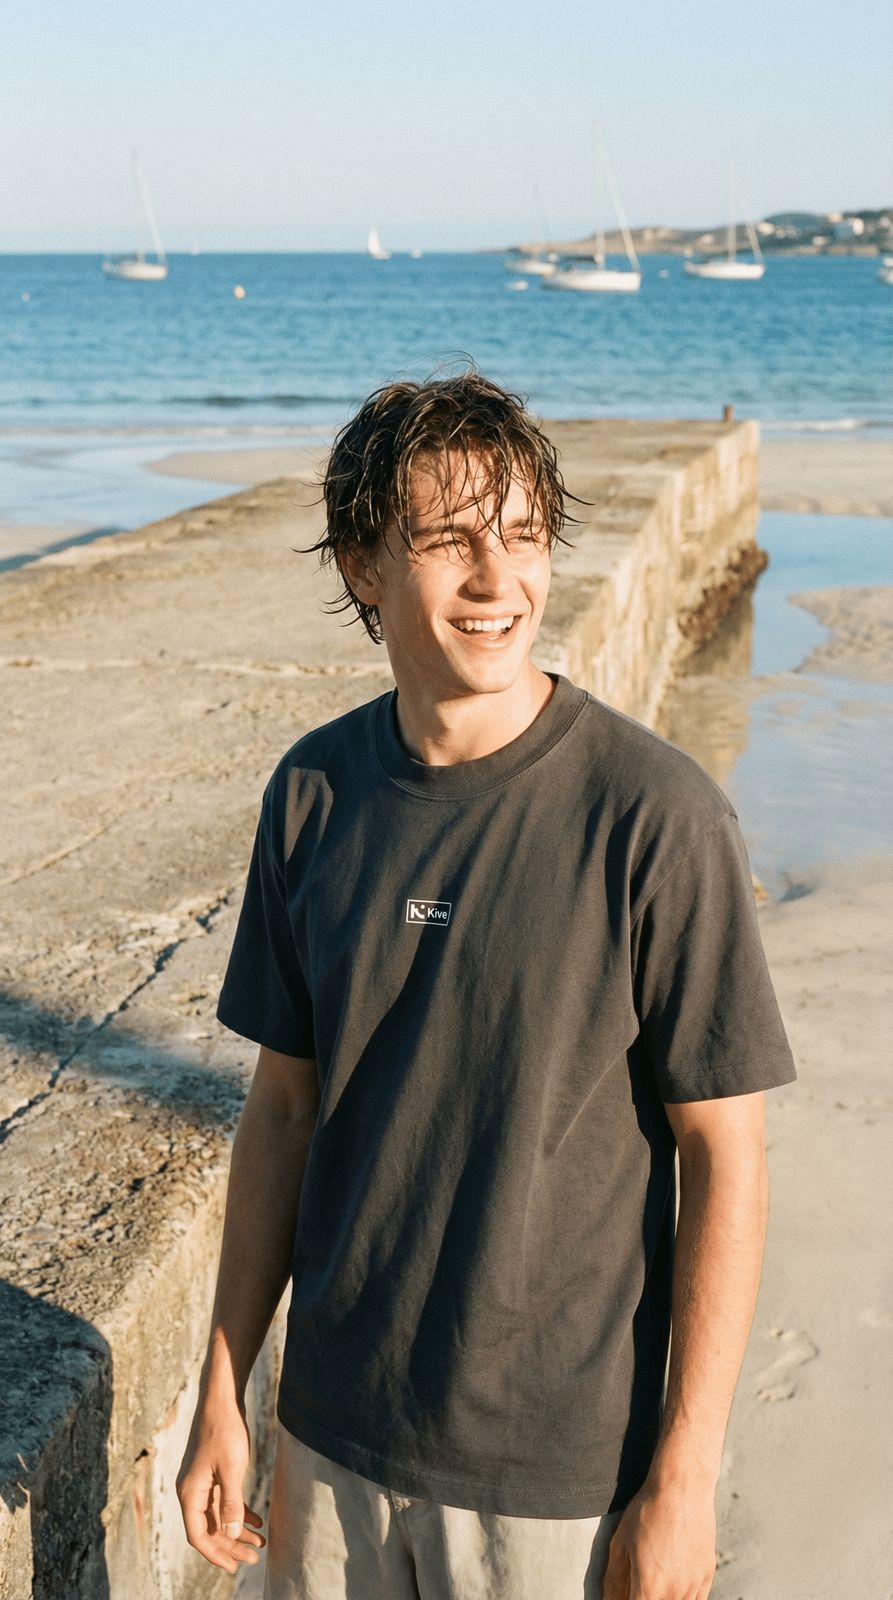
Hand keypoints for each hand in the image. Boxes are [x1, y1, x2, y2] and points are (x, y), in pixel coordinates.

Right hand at [176, 1395, 265, 1575]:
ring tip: (260, 1543)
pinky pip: (223, 1501)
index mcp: (190, 1494)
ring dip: (237, 1531)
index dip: (216, 1553)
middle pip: (210, 1529)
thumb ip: (231, 1502)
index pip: (198, 1536)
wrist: (222, 1400)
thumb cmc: (224, 1431)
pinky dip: (239, 1512)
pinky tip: (258, 1520)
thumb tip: (231, 1534)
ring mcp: (202, 1483)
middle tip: (254, 1558)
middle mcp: (192, 1492)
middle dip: (231, 1546)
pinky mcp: (212, 1474)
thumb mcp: (231, 1468)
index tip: (235, 1566)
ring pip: (218, 1516)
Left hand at [602, 1475, 715, 1599]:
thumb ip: (613, 1581)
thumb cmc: (648, 1511)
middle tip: (635, 1586)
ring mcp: (694, 1586)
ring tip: (654, 1582)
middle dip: (642, 1598)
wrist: (682, 1487)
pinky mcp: (707, 1576)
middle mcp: (675, 1593)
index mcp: (650, 1588)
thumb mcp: (620, 1543)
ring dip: (663, 1598)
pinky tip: (671, 1583)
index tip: (624, 1596)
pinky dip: (681, 1597)